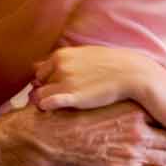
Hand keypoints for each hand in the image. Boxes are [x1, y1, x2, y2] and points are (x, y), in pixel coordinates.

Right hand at [3, 100, 165, 165]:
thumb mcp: (98, 98)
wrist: (48, 137)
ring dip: (165, 156)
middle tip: (164, 141)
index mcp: (133, 108)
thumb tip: (131, 90)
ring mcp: (133, 152)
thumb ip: (119, 97)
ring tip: (160, 155)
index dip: (164, 120)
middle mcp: (138, 130)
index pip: (164, 115)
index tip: (162, 123)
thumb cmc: (70, 115)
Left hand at [29, 45, 164, 112]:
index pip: (40, 72)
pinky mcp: (73, 97)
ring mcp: (65, 81)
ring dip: (47, 101)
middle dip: (48, 92)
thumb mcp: (82, 55)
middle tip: (63, 99)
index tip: (59, 89)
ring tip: (62, 106)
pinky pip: (47, 103)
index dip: (48, 82)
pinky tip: (55, 110)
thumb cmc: (108, 65)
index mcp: (60, 55)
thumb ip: (61, 61)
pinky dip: (47, 107)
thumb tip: (35, 65)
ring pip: (40, 96)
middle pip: (39, 85)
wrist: (130, 73)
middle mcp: (59, 66)